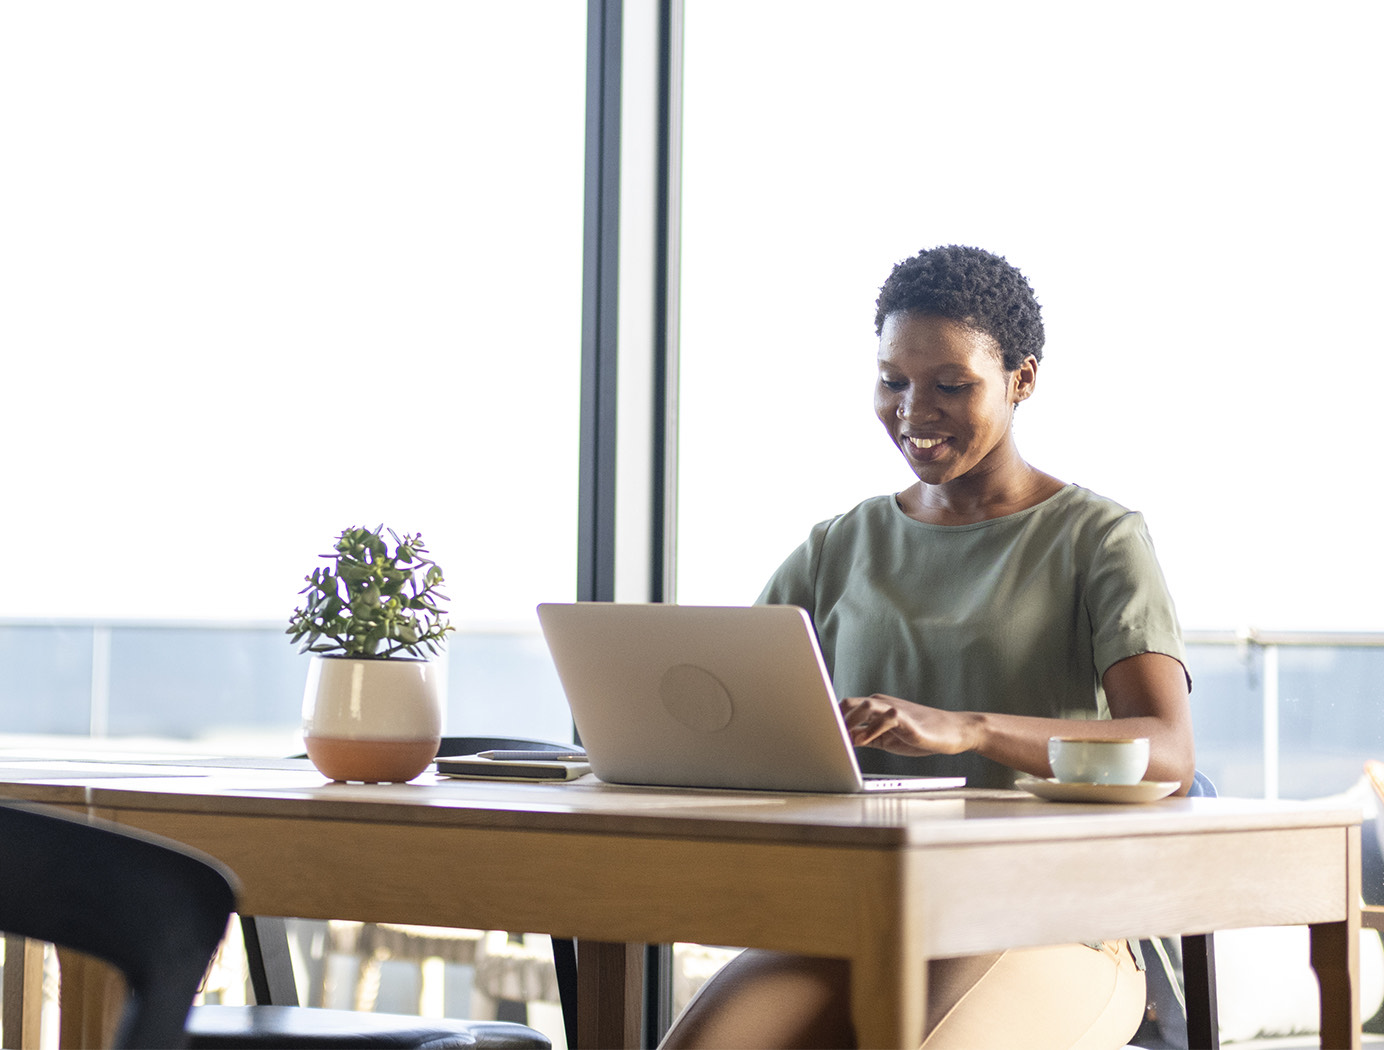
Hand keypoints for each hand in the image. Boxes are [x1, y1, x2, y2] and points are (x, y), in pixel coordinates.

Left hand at [838, 694, 981, 756]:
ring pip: (865, 705)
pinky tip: (863, 742)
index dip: (831, 718)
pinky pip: (885, 718)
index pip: (845, 707)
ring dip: (851, 721)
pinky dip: (871, 730)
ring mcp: (894, 709)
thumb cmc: (918, 735)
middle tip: (825, 735)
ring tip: (843, 738)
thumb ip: (866, 736)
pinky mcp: (906, 718)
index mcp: (874, 707)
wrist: (951, 732)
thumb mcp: (886, 738)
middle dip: (835, 718)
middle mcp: (881, 704)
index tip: (818, 732)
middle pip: (849, 702)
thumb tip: (844, 740)